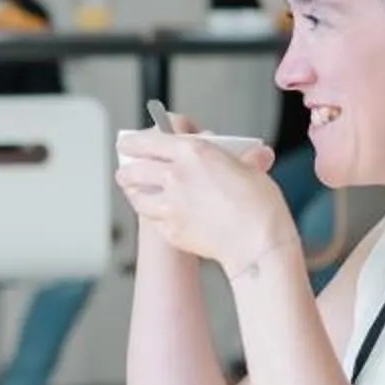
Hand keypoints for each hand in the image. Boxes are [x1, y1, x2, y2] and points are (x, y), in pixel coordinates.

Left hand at [116, 130, 289, 274]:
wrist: (256, 244)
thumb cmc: (259, 207)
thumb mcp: (253, 169)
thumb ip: (245, 159)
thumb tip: (257, 155)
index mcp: (193, 153)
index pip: (150, 141)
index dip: (134, 142)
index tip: (127, 143)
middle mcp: (175, 177)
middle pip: (134, 170)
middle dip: (126, 169)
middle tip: (125, 169)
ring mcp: (170, 206)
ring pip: (137, 196)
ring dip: (133, 192)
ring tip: (134, 191)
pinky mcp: (171, 230)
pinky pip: (152, 220)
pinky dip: (151, 215)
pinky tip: (155, 214)